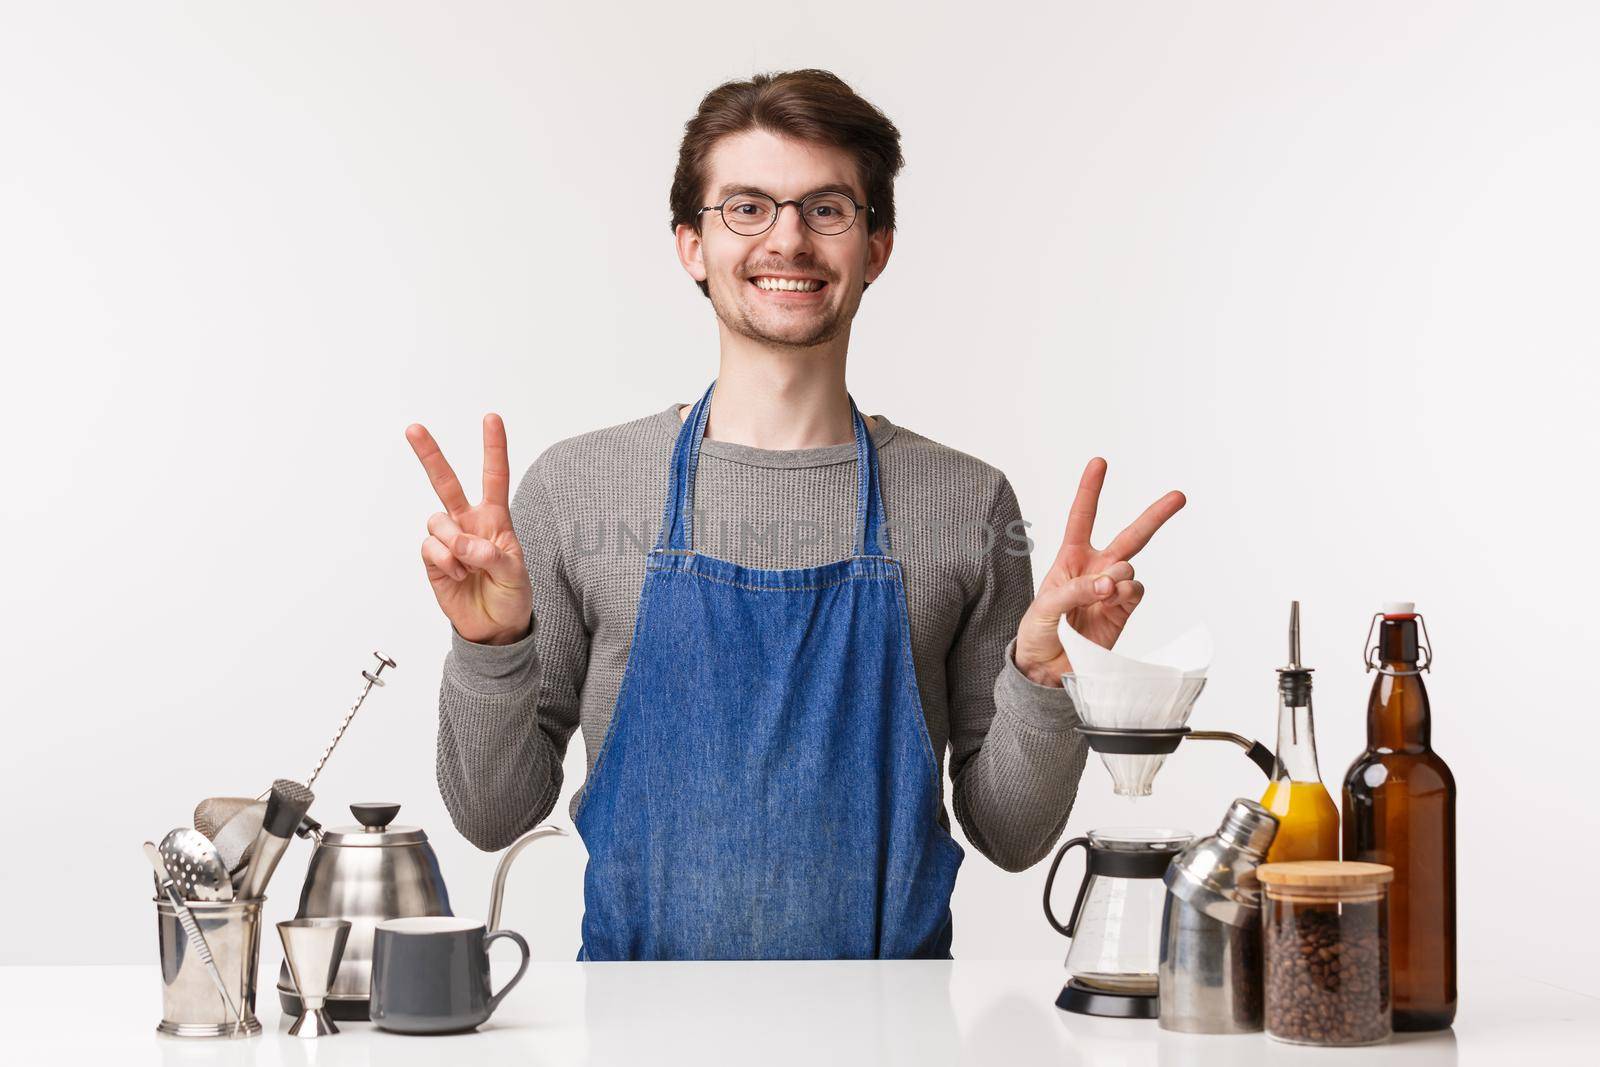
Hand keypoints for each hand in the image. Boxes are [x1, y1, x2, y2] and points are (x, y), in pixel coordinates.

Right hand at [405, 414, 533, 645]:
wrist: (494, 629)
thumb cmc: (512, 596)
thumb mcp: (515, 575)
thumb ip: (491, 556)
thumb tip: (463, 544)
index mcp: (496, 519)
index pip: (494, 477)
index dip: (493, 448)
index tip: (491, 418)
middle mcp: (469, 523)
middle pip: (446, 483)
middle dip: (430, 455)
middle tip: (413, 429)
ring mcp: (448, 540)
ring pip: (437, 520)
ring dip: (452, 541)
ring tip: (468, 565)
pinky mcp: (433, 560)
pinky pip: (429, 547)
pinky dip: (444, 560)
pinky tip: (457, 574)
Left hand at [1014, 457, 1185, 685]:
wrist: (1046, 671)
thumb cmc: (1037, 633)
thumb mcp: (1045, 607)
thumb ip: (1076, 590)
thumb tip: (1110, 582)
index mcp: (1070, 559)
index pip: (1082, 517)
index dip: (1090, 490)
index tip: (1100, 462)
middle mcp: (1095, 569)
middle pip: (1129, 536)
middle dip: (1154, 515)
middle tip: (1179, 496)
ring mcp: (1112, 590)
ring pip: (1131, 566)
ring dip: (1119, 574)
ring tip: (1103, 591)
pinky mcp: (1124, 611)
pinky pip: (1136, 592)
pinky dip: (1127, 592)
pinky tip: (1114, 598)